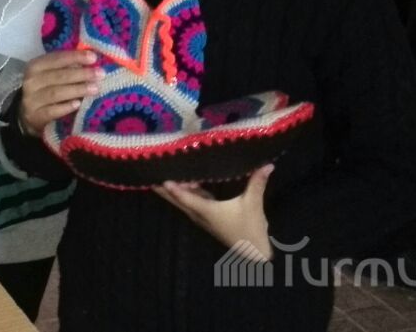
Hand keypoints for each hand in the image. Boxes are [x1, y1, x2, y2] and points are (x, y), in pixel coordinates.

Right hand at [19, 50, 102, 133]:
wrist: (30, 113)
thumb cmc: (47, 89)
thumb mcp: (52, 74)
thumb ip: (67, 67)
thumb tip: (92, 61)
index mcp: (35, 66)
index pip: (56, 59)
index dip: (75, 57)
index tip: (93, 57)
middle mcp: (31, 82)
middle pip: (58, 76)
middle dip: (81, 74)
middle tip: (100, 74)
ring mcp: (31, 100)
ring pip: (56, 93)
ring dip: (77, 90)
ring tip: (95, 88)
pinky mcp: (35, 116)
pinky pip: (51, 111)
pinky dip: (65, 107)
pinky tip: (78, 104)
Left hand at [153, 164, 275, 260]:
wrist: (253, 252)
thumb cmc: (250, 228)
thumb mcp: (254, 204)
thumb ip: (257, 183)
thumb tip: (268, 164)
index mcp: (207, 211)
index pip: (186, 198)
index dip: (173, 189)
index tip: (159, 179)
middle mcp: (199, 214)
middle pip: (176, 200)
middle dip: (162, 189)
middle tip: (147, 174)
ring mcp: (201, 216)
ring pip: (181, 201)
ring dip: (170, 191)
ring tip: (158, 175)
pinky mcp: (206, 216)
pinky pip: (190, 202)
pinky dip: (183, 193)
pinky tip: (181, 182)